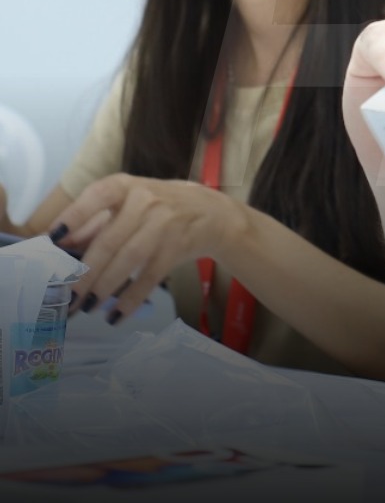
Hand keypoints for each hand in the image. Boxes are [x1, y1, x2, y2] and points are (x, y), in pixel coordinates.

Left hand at [49, 174, 250, 324]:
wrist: (214, 214)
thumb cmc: (160, 207)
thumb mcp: (128, 204)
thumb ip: (93, 222)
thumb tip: (58, 244)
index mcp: (126, 186)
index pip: (96, 196)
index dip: (74, 217)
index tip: (53, 239)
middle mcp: (146, 201)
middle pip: (109, 240)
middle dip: (84, 273)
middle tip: (64, 297)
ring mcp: (165, 224)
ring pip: (128, 259)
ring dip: (104, 287)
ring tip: (85, 307)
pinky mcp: (178, 247)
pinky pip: (150, 276)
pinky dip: (132, 298)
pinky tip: (116, 315)